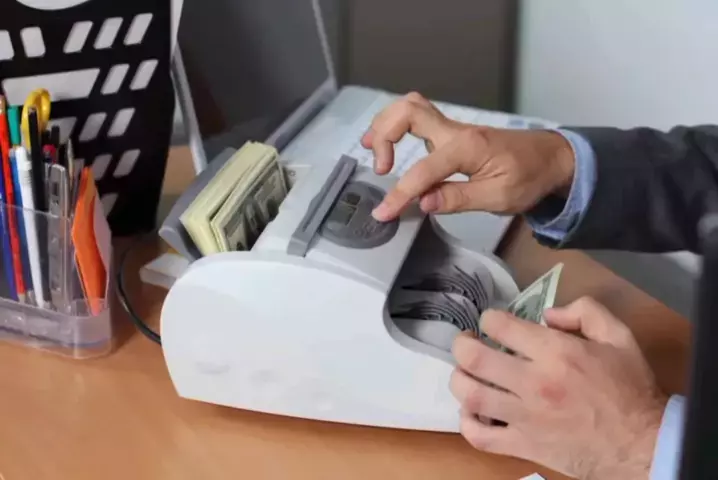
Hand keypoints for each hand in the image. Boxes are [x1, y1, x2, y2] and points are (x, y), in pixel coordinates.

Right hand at [361, 92, 575, 220]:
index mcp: (467, 147)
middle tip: (380, 167)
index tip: (384, 213)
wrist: (553, 159)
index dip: (400, 194)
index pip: (423, 171)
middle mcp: (456, 131)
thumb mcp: (499, 197)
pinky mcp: (452, 134)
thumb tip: (423, 202)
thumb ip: (458, 198)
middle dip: (384, 134)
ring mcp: (453, 130)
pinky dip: (396, 126)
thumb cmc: (530, 177)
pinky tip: (388, 144)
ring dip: (386, 124)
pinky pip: (418, 119)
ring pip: (410, 108)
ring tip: (373, 150)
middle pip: (408, 111)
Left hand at [450, 297, 667, 479]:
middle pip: (474, 358)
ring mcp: (525, 417)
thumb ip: (585, 311)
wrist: (643, 445)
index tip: (492, 322)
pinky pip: (480, 436)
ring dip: (460, 379)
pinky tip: (472, 411)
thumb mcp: (619, 337)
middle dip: (462, 344)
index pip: (500, 326)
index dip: (489, 318)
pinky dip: (466, 422)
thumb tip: (547, 314)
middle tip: (467, 341)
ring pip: (470, 395)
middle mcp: (534, 383)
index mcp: (556, 353)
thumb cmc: (630, 389)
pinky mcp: (523, 445)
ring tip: (466, 373)